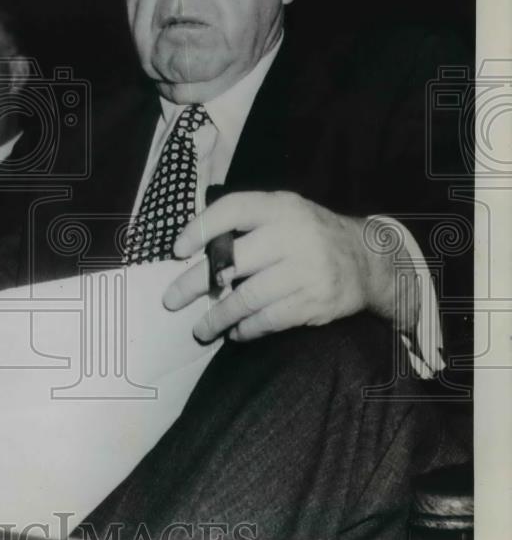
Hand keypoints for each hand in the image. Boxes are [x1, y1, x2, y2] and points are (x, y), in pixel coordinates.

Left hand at [162, 191, 396, 342]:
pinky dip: (247, 328)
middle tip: (171, 299)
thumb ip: (246, 223)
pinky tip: (235, 332)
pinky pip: (270, 319)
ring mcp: (306, 270)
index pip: (232, 209)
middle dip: (195, 283)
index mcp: (280, 208)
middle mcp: (293, 235)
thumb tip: (194, 247)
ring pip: (248, 297)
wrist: (367, 259)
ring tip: (201, 328)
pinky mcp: (315, 301)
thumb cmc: (308, 235)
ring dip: (218, 316)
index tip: (177, 250)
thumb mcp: (283, 213)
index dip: (200, 228)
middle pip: (232, 261)